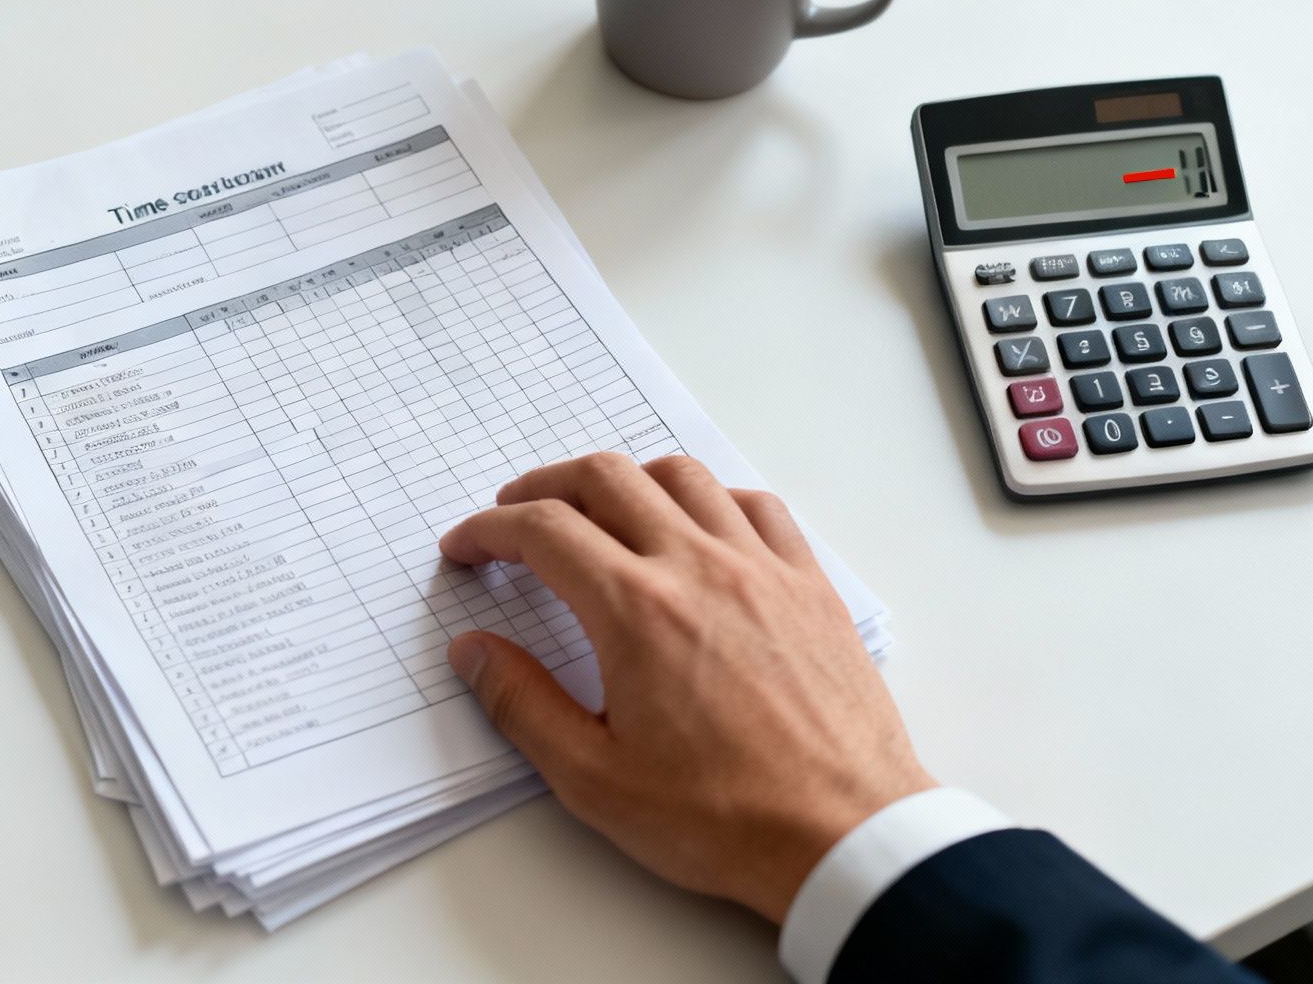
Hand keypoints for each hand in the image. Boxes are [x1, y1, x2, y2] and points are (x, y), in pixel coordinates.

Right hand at [440, 453, 933, 922]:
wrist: (844, 835)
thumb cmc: (725, 818)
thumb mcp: (594, 779)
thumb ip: (521, 704)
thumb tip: (473, 652)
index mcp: (636, 611)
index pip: (543, 531)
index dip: (489, 531)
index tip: (467, 548)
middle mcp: (697, 567)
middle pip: (605, 478)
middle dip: (544, 486)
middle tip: (514, 517)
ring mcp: (761, 568)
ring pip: (680, 476)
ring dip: (624, 480)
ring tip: (597, 511)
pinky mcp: (808, 585)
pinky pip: (754, 505)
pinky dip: (708, 497)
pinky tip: (695, 527)